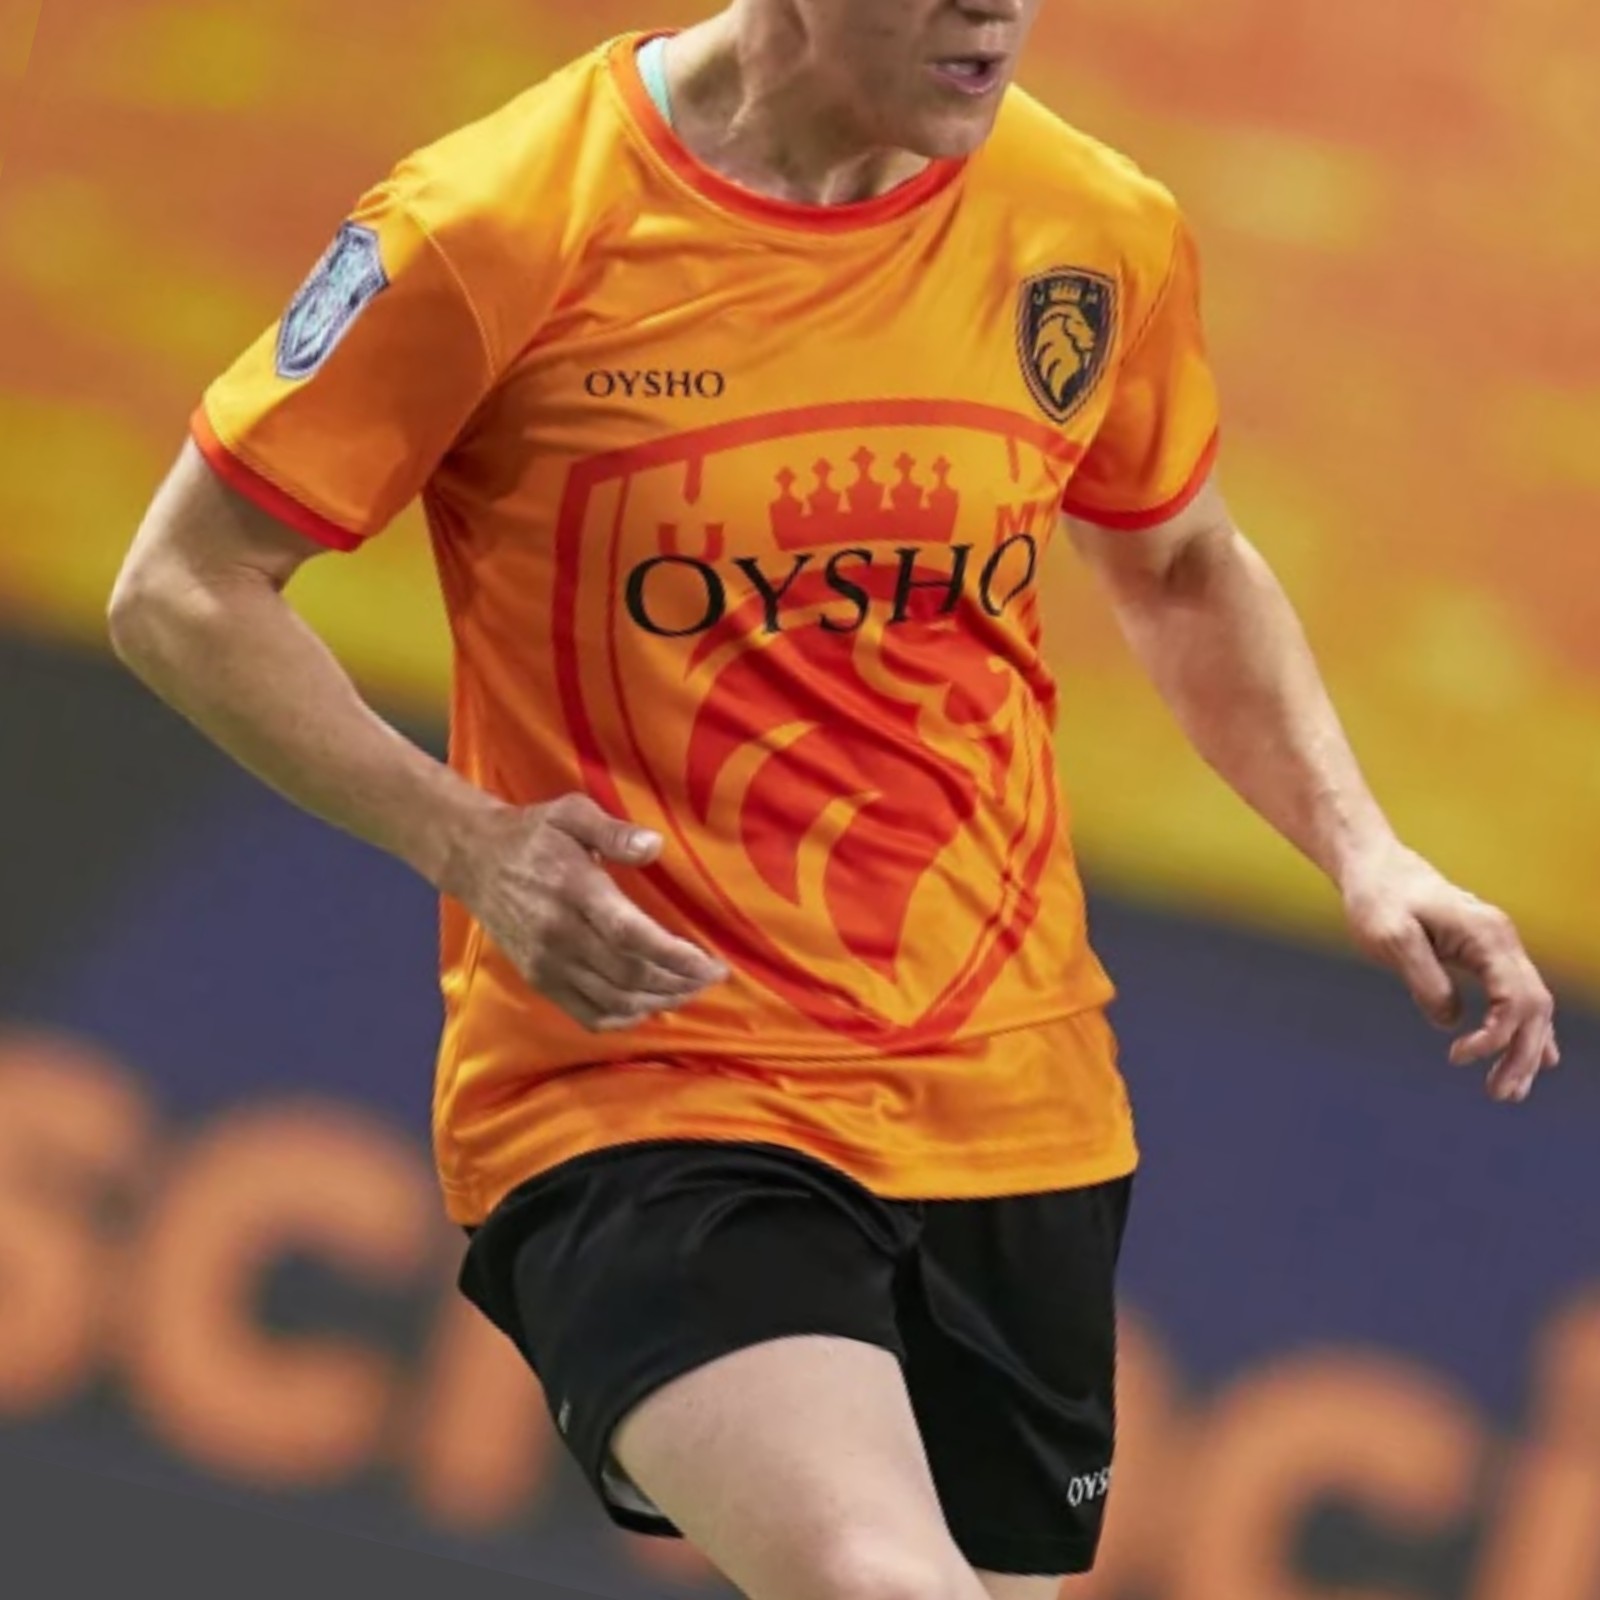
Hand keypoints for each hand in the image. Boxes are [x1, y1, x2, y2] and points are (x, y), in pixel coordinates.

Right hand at [450, 793, 728, 1032]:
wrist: (474, 861)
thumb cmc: (534, 833)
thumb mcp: (572, 813)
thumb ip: (613, 831)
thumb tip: (654, 846)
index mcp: (573, 890)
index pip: (631, 935)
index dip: (676, 957)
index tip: (712, 964)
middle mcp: (560, 935)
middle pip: (629, 974)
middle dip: (679, 982)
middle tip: (712, 978)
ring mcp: (547, 964)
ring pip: (613, 1000)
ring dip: (659, 1002)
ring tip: (690, 991)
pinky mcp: (539, 980)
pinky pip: (587, 1013)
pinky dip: (623, 1018)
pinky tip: (649, 1008)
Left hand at [1340, 842, 1557, 1102]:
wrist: (1374, 868)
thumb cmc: (1378, 900)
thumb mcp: (1390, 938)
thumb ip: (1423, 978)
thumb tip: (1451, 1021)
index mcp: (1486, 935)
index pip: (1514, 998)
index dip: (1495, 1036)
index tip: (1456, 1057)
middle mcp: (1503, 941)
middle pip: (1534, 1008)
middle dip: (1521, 1055)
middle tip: (1498, 1095)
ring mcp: (1499, 947)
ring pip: (1532, 1006)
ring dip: (1525, 1051)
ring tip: (1507, 1092)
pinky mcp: (1485, 955)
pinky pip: (1518, 998)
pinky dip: (1525, 1031)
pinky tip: (1534, 1061)